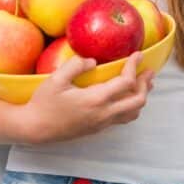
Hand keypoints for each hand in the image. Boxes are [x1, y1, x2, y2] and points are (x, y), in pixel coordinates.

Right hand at [22, 51, 154, 143]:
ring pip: (133, 112)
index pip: (126, 82)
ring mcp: (102, 123)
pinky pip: (123, 118)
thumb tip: (93, 61)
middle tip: (148, 70)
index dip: (134, 66)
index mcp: (95, 100)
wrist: (35, 129)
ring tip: (144, 84)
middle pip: (137, 100)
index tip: (138, 55)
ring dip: (141, 97)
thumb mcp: (55, 79)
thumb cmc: (43, 103)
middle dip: (146, 84)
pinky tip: (127, 97)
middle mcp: (103, 114)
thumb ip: (75, 66)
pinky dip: (131, 106)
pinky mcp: (98, 128)